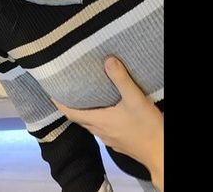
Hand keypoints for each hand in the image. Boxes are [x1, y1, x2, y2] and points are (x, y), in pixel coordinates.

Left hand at [51, 56, 163, 190]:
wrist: (160, 152)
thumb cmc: (147, 127)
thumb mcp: (135, 99)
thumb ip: (121, 79)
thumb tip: (107, 60)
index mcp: (99, 121)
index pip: (71, 113)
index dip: (60, 104)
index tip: (52, 93)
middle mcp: (100, 131)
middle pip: (79, 119)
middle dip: (71, 106)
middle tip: (68, 92)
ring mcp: (109, 139)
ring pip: (91, 125)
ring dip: (85, 113)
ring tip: (85, 99)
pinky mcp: (118, 142)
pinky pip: (101, 129)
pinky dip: (97, 119)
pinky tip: (106, 112)